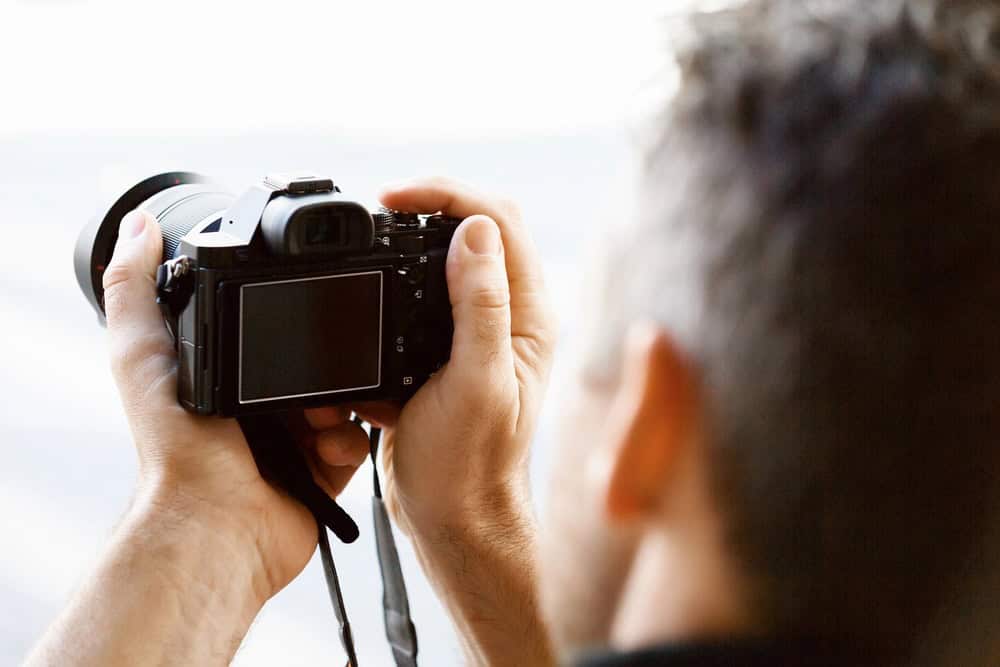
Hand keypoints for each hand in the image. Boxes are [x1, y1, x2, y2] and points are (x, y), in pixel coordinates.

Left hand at [102, 209, 368, 601]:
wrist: (217, 524)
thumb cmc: (174, 451)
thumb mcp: (141, 355)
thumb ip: (134, 288)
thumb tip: (138, 226)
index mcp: (222, 379)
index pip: (267, 332)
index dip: (285, 319)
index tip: (298, 313)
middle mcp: (259, 409)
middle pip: (313, 363)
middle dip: (323, 363)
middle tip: (309, 377)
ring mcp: (294, 442)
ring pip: (343, 399)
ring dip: (338, 403)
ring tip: (317, 415)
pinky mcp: (324, 472)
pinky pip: (357, 440)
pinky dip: (348, 439)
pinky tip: (325, 446)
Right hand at [360, 177, 555, 538]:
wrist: (451, 519)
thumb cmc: (470, 464)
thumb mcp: (476, 382)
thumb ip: (480, 306)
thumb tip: (474, 229)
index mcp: (529, 317)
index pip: (500, 222)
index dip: (449, 195)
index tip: (394, 198)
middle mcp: (507, 317)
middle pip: (473, 230)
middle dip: (428, 208)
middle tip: (380, 209)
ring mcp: (473, 334)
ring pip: (441, 262)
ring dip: (406, 245)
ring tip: (371, 241)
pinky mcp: (440, 354)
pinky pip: (414, 301)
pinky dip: (390, 291)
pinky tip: (370, 297)